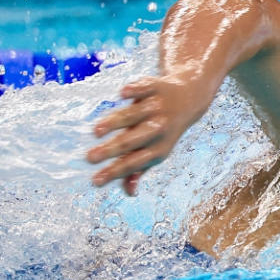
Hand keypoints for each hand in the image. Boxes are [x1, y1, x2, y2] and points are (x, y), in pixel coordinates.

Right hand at [86, 75, 200, 195]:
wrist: (190, 99)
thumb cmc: (164, 130)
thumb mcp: (157, 151)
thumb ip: (140, 169)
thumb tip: (129, 192)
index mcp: (159, 149)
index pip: (134, 163)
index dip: (115, 172)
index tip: (95, 181)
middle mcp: (160, 129)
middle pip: (132, 141)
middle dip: (111, 151)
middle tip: (89, 158)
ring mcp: (158, 107)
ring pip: (134, 115)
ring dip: (115, 122)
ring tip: (96, 131)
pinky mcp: (156, 87)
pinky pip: (145, 89)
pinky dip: (135, 91)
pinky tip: (122, 94)